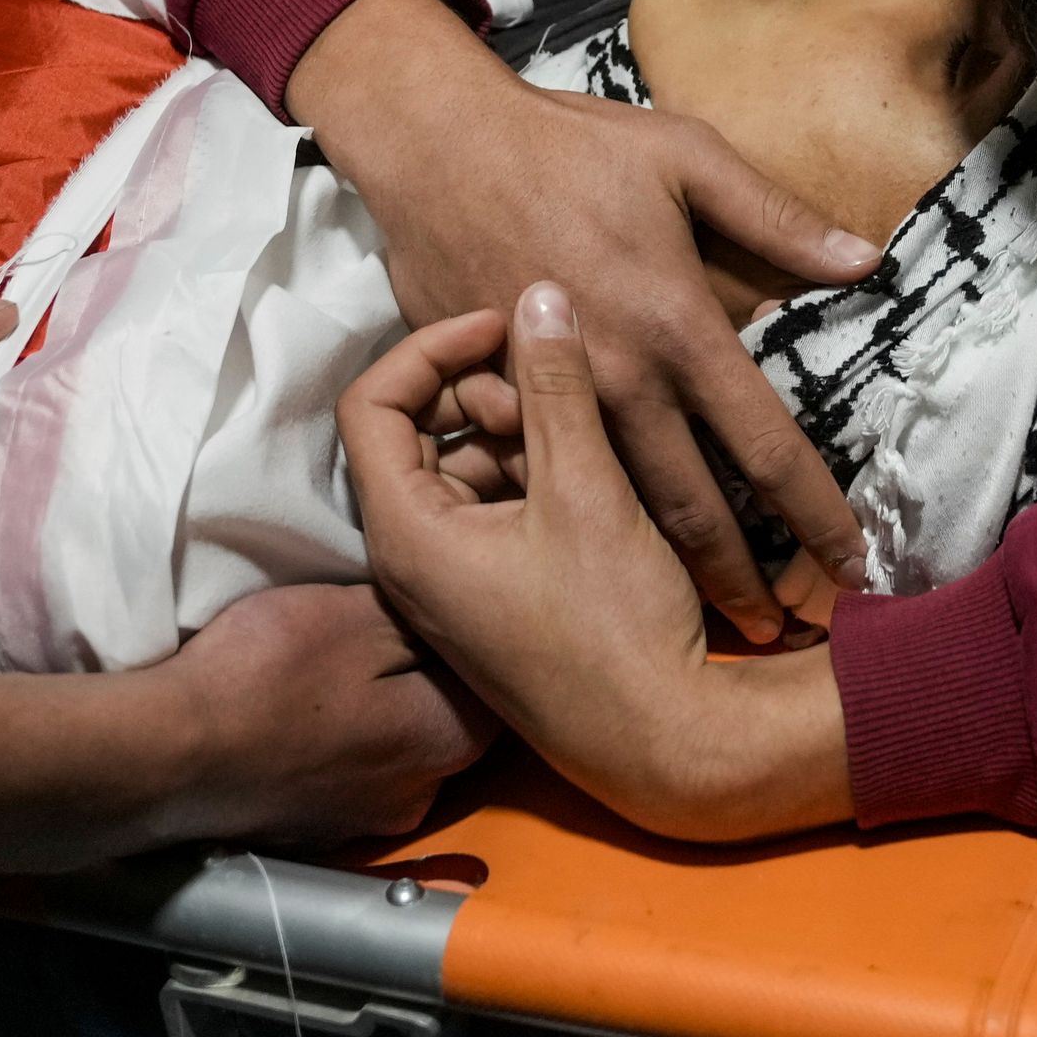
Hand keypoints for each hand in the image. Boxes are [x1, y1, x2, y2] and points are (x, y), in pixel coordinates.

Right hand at [138, 582, 492, 850]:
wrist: (168, 752)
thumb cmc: (268, 675)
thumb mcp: (361, 614)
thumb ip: (426, 618)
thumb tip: (461, 622)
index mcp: (446, 744)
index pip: (498, 686)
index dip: (476, 635)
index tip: (449, 598)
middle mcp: (420, 796)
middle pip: (452, 718)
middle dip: (433, 672)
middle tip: (396, 619)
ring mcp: (365, 820)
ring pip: (400, 745)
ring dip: (385, 706)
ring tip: (344, 659)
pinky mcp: (316, 827)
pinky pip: (352, 770)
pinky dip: (343, 736)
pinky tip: (309, 705)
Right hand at [287, 0, 878, 640]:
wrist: (435, 148)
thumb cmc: (569, 145)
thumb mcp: (686, 156)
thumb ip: (777, 218)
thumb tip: (866, 258)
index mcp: (679, 328)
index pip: (767, 447)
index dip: (817, 516)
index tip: (855, 568)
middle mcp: (622, 383)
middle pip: (696, 511)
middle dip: (745, 583)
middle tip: (789, 634)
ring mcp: (553, 405)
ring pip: (620, 514)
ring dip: (673, 575)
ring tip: (720, 626)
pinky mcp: (496, 406)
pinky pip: (544, 486)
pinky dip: (583, 527)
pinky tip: (611, 567)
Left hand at [343, 296, 849, 840]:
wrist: (665, 742)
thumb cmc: (616, 625)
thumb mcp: (587, 488)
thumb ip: (557, 385)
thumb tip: (539, 294)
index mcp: (407, 534)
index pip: (371, 404)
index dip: (431, 348)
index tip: (502, 324)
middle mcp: (412, 559)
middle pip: (417, 432)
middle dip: (486, 390)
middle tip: (559, 384)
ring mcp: (452, 581)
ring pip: (463, 466)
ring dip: (519, 431)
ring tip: (589, 431)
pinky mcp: (494, 594)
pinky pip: (494, 507)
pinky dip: (535, 474)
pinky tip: (595, 471)